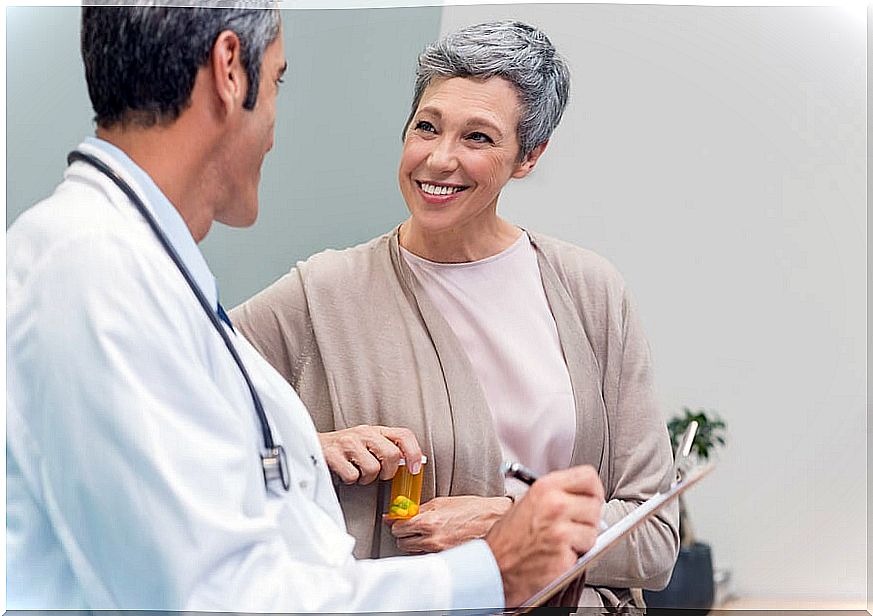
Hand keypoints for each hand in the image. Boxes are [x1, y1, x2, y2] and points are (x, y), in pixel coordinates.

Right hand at [317, 425, 421, 484]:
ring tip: (357, 472)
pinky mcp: (333, 454)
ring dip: (366, 478)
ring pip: (372, 469)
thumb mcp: (368, 444)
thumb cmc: (345, 448)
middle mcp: (363, 433)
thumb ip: (388, 449)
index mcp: (375, 430)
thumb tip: (412, 463)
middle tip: (378, 474)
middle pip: (391, 455)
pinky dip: (350, 480)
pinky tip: (344, 473)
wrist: (314, 446)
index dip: (414, 452)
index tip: (414, 468)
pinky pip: (352, 476)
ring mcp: (348, 442)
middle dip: (387, 472)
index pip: (403, 435)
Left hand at [388, 495, 511, 553]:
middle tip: (411, 528)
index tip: (398, 522)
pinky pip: (428, 556)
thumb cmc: (471, 509)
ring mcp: (439, 551)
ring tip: (425, 534)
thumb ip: (418, 509)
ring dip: (414, 543)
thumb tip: (398, 513)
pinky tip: (435, 541)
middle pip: (402, 542)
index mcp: (428, 521)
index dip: (396, 524)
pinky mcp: (446, 558)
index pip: (398, 528)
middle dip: (404, 535)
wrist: (492, 520)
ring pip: (413, 551)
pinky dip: (427, 550)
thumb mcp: (442, 502)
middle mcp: (432, 539)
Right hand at [485, 465, 603, 607]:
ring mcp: (560, 532)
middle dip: (587, 518)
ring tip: (559, 542)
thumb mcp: (528, 502)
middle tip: (571, 526)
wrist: (492, 567)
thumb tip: (583, 497)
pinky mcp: (564, 557)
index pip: (588, 477)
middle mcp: (555, 506)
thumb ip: (556, 495)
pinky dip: (574, 557)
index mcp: (545, 488)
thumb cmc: (506, 539)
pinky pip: (584, 554)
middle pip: (596, 505)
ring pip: (593, 532)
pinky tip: (555, 555)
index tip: (590, 498)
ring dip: (582, 540)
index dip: (592, 489)